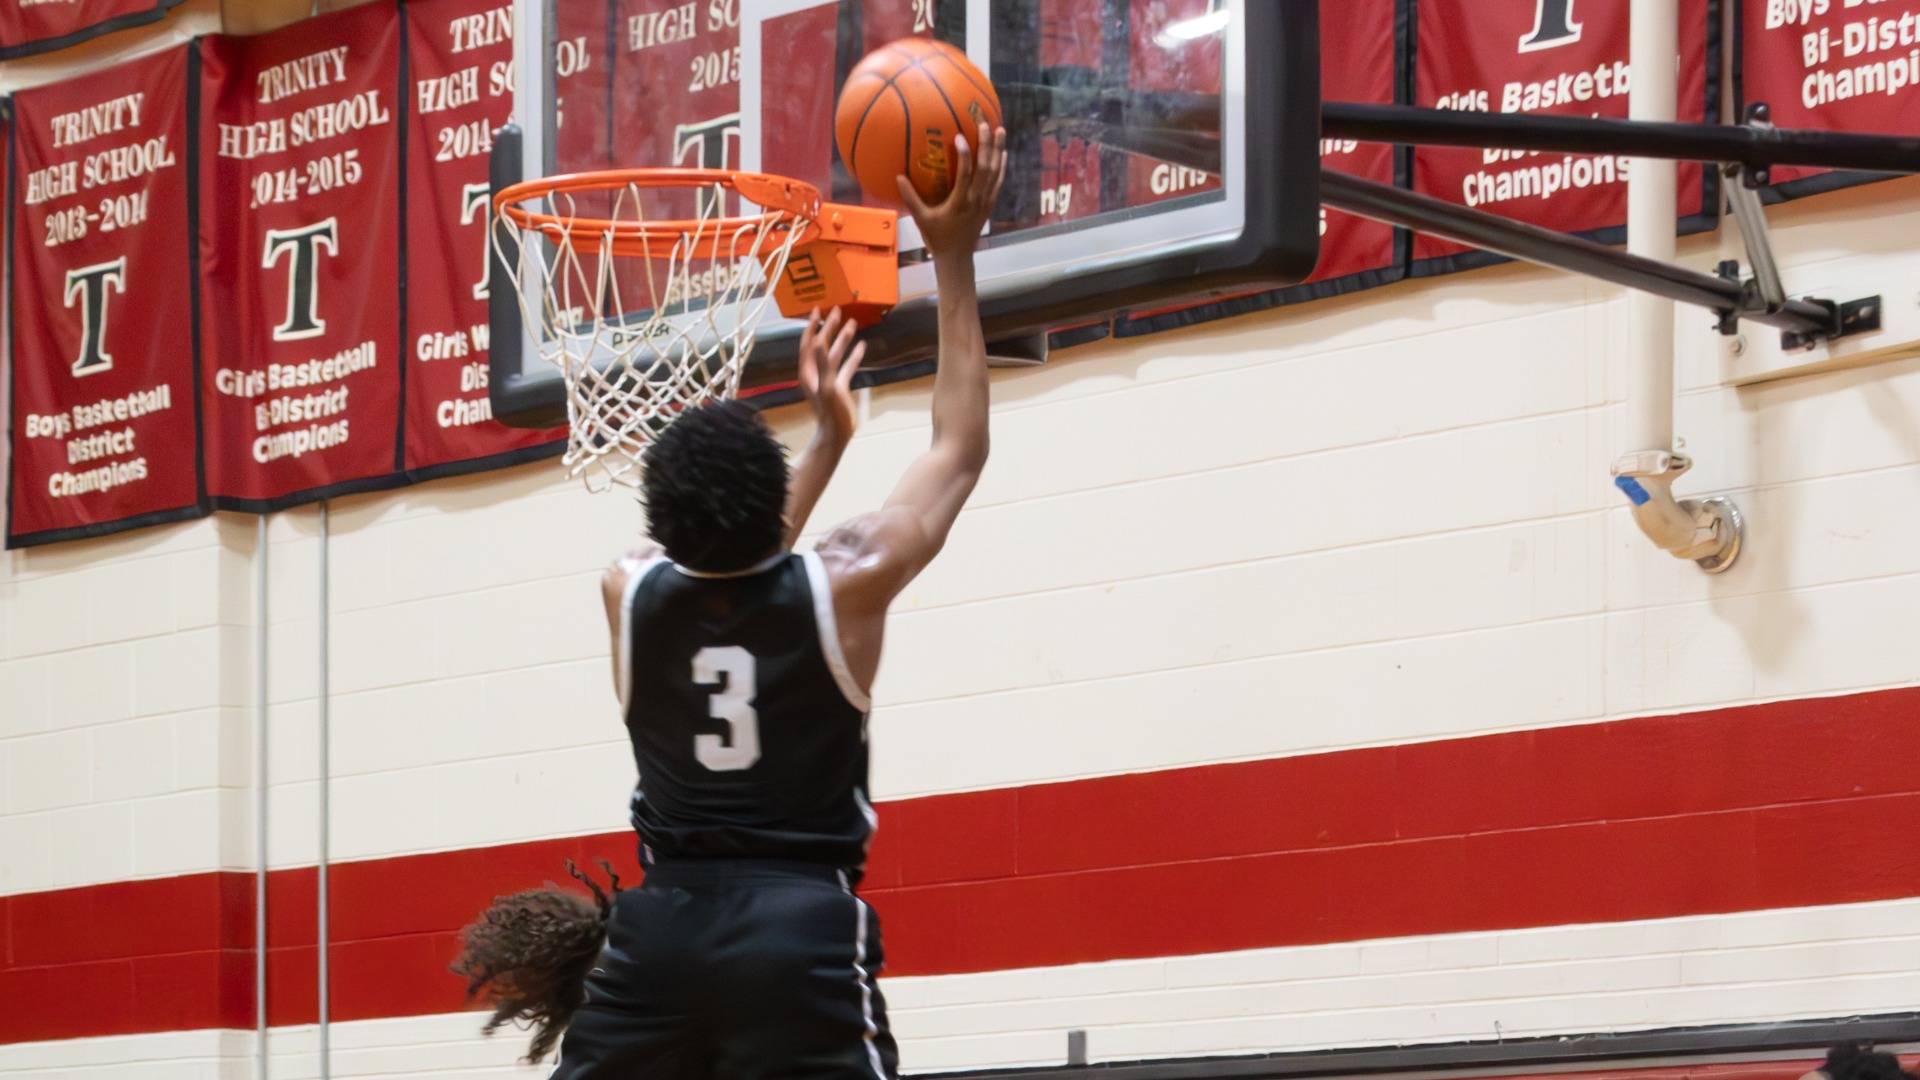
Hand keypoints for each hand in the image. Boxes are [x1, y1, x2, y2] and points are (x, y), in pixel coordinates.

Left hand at [797, 306, 864, 443]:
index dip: (813, 326)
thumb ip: (823, 364)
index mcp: (809, 371)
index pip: (809, 343)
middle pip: (822, 345)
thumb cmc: (831, 412)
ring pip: (835, 354)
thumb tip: (819, 341)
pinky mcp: (839, 386)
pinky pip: (846, 366)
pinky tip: (862, 346)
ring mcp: (828, 378)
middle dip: (829, 328)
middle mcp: (816, 372)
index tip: (818, 310)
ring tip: (853, 323)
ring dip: (843, 339)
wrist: (837, 434)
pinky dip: (853, 356)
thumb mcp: (827, 387)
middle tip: (837, 311)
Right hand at [896, 122, 1006, 257]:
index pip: (966, 174)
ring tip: (1000, 130)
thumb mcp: (921, 219)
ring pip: (995, 172)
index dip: (965, 154)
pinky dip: (1002, 167)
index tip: (960, 136)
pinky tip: (1003, 153)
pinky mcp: (990, 204)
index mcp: (959, 202)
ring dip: (998, 150)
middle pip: (985, 168)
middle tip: (984, 123)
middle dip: (986, 144)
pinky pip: (998, 182)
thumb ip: (910, 198)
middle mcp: (976, 199)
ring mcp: (985, 201)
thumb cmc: (937, 237)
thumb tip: (898, 177)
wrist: (957, 257)